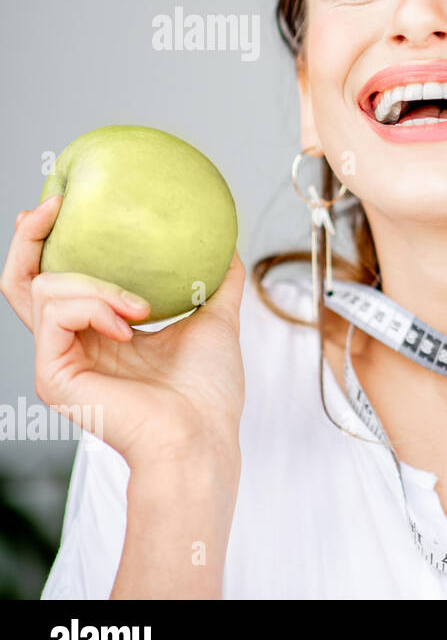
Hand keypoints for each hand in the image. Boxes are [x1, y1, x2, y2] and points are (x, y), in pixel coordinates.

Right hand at [2, 195, 245, 471]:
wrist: (204, 437)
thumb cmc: (208, 395)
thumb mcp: (216, 322)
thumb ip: (218, 283)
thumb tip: (228, 243)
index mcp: (101, 334)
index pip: (61, 280)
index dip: (52, 241)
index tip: (68, 202)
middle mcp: (72, 345)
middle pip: (24, 281)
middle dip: (31, 238)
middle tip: (55, 205)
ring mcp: (59, 360)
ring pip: (43, 288)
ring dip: (96, 284)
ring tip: (141, 308)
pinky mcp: (54, 375)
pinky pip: (57, 313)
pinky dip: (94, 305)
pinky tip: (129, 322)